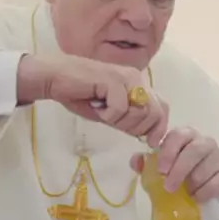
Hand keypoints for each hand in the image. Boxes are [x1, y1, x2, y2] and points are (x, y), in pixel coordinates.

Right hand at [17, 54, 167, 146]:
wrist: (56, 78)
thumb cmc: (80, 95)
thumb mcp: (110, 113)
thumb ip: (129, 119)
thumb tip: (148, 135)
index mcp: (138, 84)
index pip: (162, 107)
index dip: (159, 127)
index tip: (150, 142)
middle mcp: (136, 78)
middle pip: (153, 112)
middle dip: (135, 127)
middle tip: (114, 122)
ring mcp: (126, 77)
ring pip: (139, 112)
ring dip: (120, 121)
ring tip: (103, 112)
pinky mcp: (113, 80)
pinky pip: (120, 109)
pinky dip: (107, 114)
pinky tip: (96, 105)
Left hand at [129, 127, 218, 202]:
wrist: (205, 192)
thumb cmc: (181, 176)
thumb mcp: (162, 170)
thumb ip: (147, 164)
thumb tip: (136, 161)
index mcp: (185, 137)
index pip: (178, 135)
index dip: (168, 151)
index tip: (161, 169)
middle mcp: (204, 142)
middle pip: (194, 149)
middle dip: (179, 169)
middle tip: (169, 187)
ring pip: (205, 167)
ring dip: (192, 183)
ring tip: (185, 192)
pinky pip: (216, 182)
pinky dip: (204, 192)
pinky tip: (197, 197)